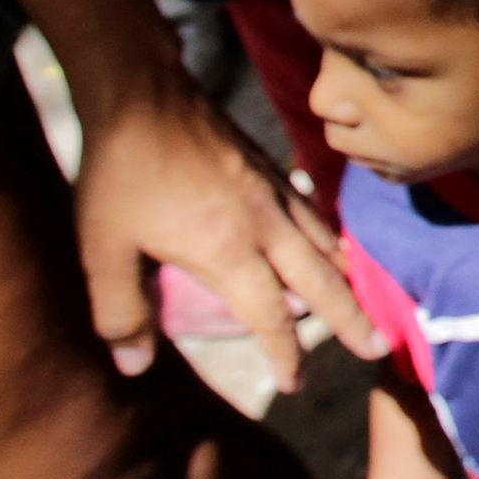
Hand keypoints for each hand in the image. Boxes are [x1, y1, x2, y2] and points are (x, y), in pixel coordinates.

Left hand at [74, 75, 384, 391]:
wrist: (142, 94)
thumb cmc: (118, 174)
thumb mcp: (101, 249)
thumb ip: (120, 311)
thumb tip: (134, 367)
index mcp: (228, 251)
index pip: (271, 317)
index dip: (285, 354)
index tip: (295, 384)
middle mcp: (263, 225)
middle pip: (320, 282)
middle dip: (350, 318)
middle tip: (377, 348)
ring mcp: (271, 192)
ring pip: (324, 243)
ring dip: (347, 277)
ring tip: (367, 301)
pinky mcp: (267, 167)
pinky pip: (312, 211)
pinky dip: (330, 235)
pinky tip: (332, 241)